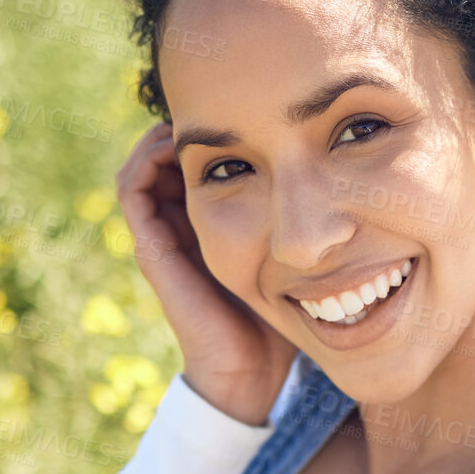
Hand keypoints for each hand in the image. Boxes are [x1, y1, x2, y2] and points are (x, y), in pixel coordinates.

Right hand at [116, 121, 296, 425]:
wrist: (251, 371)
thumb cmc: (280, 318)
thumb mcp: (295, 255)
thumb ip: (302, 221)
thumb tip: (342, 187)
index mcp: (209, 224)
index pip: (195, 160)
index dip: (213, 130)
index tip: (246, 109)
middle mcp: (178, 225)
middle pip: (166, 155)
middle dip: (190, 124)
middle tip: (221, 103)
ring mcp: (160, 236)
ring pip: (143, 163)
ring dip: (163, 134)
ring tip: (195, 116)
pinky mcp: (150, 249)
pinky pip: (132, 189)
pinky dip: (146, 158)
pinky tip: (179, 144)